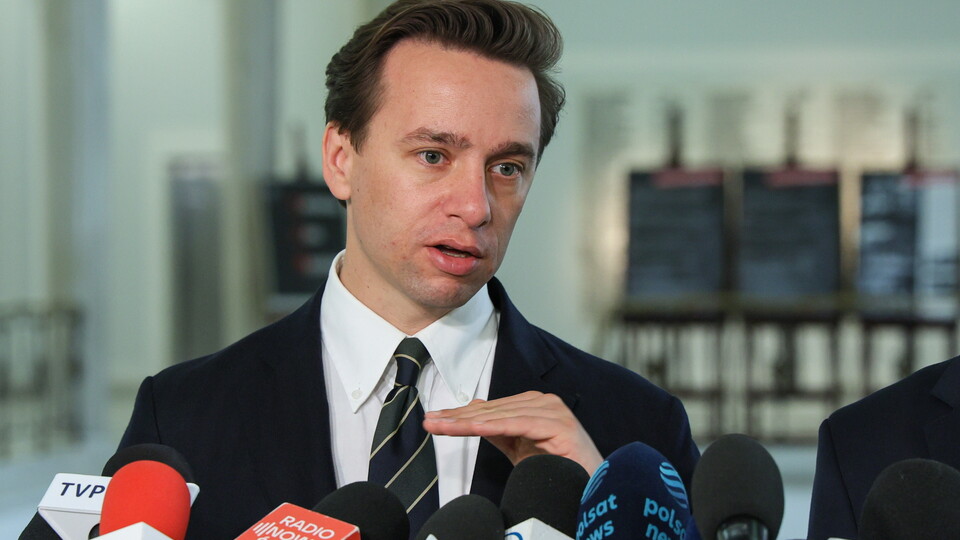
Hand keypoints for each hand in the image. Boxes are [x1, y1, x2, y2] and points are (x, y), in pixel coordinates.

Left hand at [422, 391, 602, 474]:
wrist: (588, 487)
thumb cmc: (557, 468)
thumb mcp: (518, 447)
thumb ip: (497, 430)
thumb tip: (472, 411)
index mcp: (534, 404)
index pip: (490, 408)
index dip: (461, 415)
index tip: (435, 420)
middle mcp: (544, 402)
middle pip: (493, 410)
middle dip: (459, 418)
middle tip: (431, 421)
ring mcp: (553, 411)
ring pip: (502, 416)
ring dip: (469, 421)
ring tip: (443, 426)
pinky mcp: (559, 425)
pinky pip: (520, 424)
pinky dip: (495, 426)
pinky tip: (474, 427)